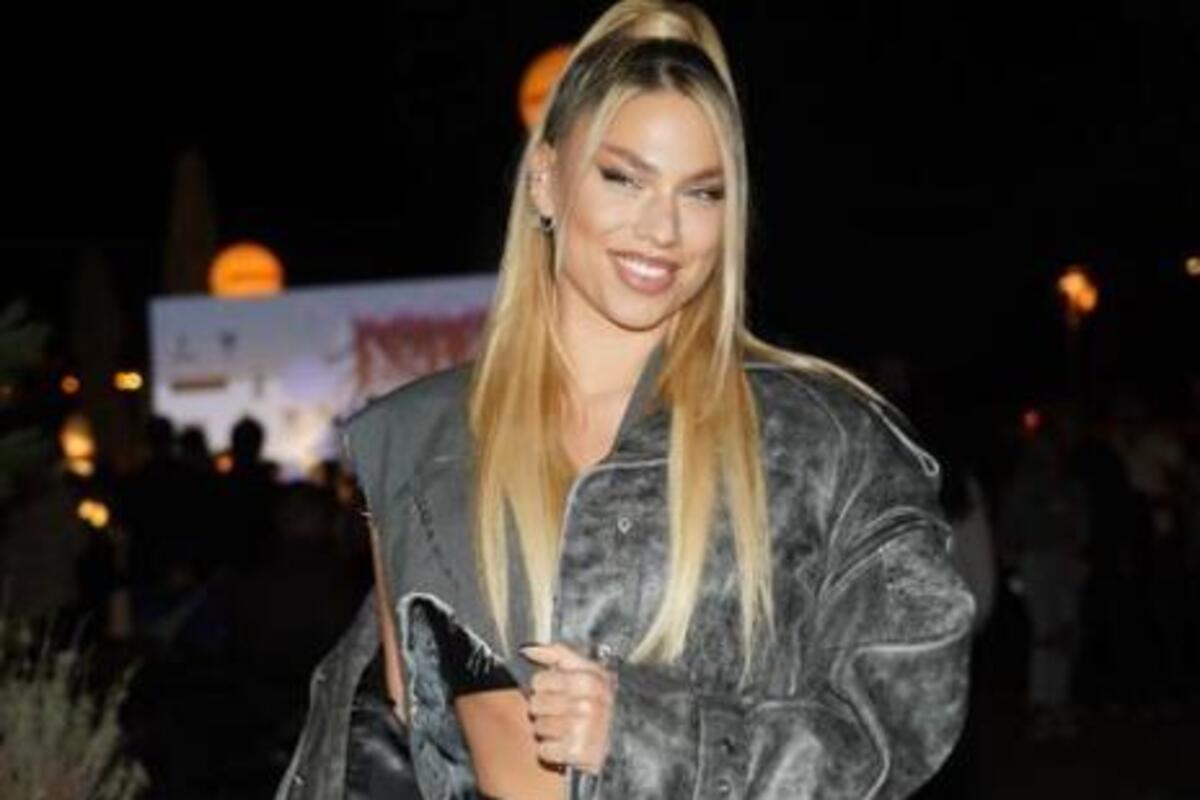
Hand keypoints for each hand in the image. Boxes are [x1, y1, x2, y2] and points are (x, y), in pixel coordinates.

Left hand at [520, 642, 615, 774]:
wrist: (623, 741)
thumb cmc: (594, 702)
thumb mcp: (584, 671)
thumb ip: (557, 655)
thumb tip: (527, 649)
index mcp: (592, 680)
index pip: (540, 680)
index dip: (544, 686)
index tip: (557, 690)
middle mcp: (590, 704)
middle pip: (536, 704)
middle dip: (544, 709)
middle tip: (561, 711)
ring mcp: (585, 729)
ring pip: (538, 727)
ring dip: (546, 730)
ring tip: (565, 728)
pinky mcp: (578, 754)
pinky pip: (543, 750)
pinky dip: (550, 750)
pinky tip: (565, 745)